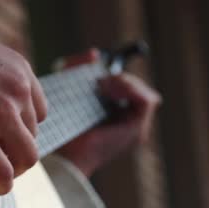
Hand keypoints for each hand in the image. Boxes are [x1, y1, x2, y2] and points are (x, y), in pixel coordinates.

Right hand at [0, 23, 46, 194]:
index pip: (38, 110)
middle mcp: (18, 93)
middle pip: (33, 135)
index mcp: (20, 71)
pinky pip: (3, 171)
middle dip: (20, 150)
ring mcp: (2, 116)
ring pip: (26, 156)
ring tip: (3, 174)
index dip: (25, 128)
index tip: (13, 136)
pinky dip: (3, 184)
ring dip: (16, 168)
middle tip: (7, 158)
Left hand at [57, 49, 161, 176]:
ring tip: (101, 86)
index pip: (126, 86)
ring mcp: (135, 126)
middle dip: (117, 77)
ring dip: (123, 82)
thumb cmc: (62, 126)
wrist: (64, 152)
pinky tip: (109, 91)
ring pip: (142, 91)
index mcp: (113, 115)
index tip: (96, 68)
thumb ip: (76, 67)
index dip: (114, 74)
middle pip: (135, 87)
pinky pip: (146, 99)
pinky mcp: (138, 128)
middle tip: (98, 81)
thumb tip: (95, 53)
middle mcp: (128, 122)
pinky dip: (129, 89)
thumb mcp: (67, 87)